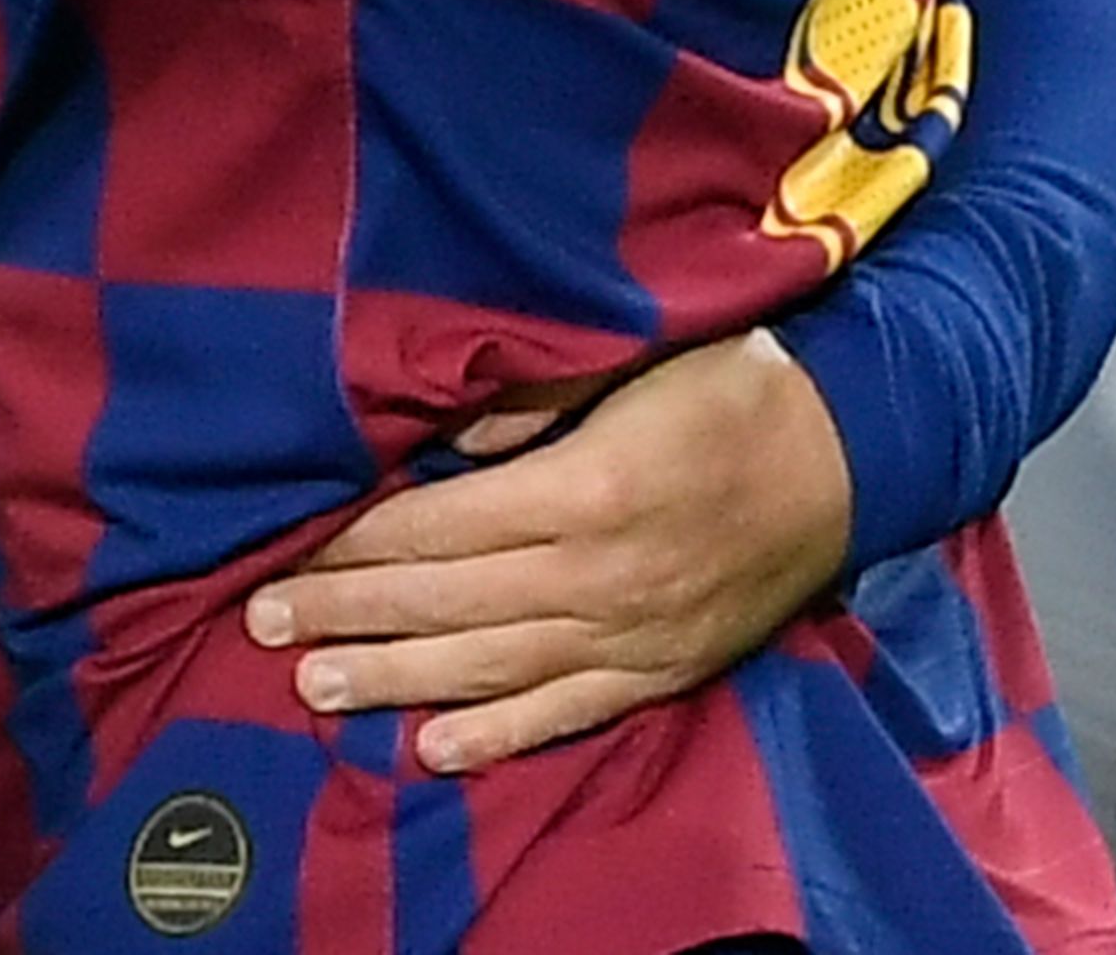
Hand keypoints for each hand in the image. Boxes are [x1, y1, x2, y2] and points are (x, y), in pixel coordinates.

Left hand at [241, 328, 853, 772]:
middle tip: (263, 627)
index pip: (439, 528)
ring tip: (314, 688)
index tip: (284, 556)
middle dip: (347, 615)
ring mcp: (630, 635)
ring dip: (396, 681)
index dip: (356, 546)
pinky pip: (568, 714)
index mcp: (582, 489)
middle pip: (447, 602)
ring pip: (492, 668)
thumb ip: (528, 401)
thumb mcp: (626, 363)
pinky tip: (432, 752)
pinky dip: (499, 737)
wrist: (851, 456)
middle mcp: (598, 576)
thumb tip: (438, 435)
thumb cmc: (728, 388)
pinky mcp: (662, 673)